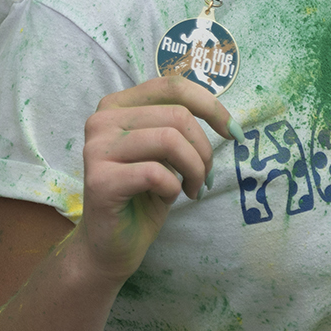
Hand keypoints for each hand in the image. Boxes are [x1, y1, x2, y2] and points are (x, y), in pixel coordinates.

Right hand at [76, 75, 228, 283]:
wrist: (111, 244)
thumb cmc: (143, 196)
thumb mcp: (165, 153)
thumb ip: (177, 126)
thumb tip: (223, 118)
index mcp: (116, 106)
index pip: (171, 86)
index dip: (211, 106)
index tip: (234, 133)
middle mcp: (101, 120)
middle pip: (176, 115)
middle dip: (204, 149)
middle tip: (206, 177)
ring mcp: (96, 149)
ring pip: (170, 140)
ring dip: (194, 169)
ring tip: (193, 188)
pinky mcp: (100, 180)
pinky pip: (156, 174)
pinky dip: (175, 188)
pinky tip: (172, 198)